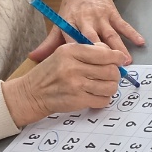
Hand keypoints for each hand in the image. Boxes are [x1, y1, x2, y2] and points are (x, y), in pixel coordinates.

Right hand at [3, 42, 127, 126]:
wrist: (31, 93)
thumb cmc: (50, 72)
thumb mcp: (63, 53)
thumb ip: (87, 50)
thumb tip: (111, 53)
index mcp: (71, 51)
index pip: (104, 53)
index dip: (117, 57)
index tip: (120, 60)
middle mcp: (74, 67)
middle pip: (111, 71)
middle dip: (115, 74)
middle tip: (111, 75)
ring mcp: (76, 85)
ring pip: (110, 86)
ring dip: (111, 87)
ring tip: (104, 85)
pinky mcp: (78, 100)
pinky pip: (103, 100)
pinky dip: (103, 99)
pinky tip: (96, 95)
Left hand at [29, 0, 144, 62]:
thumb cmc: (72, 9)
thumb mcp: (59, 23)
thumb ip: (49, 43)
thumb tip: (33, 58)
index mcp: (69, 23)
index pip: (72, 40)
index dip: (78, 54)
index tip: (84, 70)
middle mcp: (85, 19)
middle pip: (93, 39)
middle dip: (101, 54)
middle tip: (109, 70)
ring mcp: (100, 16)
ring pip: (110, 34)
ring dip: (119, 47)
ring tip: (126, 61)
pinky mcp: (112, 12)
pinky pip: (123, 24)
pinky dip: (132, 33)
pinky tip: (140, 42)